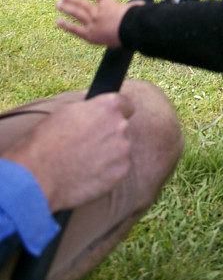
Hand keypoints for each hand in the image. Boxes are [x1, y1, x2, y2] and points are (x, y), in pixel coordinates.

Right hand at [2, 93, 133, 212]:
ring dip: (108, 155)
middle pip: (121, 128)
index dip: (117, 113)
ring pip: (120, 150)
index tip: (110, 120)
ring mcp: (122, 149)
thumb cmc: (46, 141)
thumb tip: (98, 113)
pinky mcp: (121, 172)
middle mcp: (120, 125)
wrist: (38, 175)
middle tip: (87, 146)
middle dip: (108, 135)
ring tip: (84, 162)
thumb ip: (91, 110)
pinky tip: (88, 175)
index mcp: (108, 106)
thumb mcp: (68, 112)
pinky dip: (107, 172)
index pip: (126, 104)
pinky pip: (118, 169)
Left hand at [56, 0, 133, 47]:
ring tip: (57, 4)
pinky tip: (58, 21)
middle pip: (82, 3)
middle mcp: (98, 12)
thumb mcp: (135, 9)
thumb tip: (140, 5)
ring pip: (76, 13)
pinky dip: (66, 25)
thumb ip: (134, 6)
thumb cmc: (135, 20)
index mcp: (108, 4)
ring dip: (66, 8)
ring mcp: (92, 22)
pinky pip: (75, 29)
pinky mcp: (89, 35)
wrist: (129, 30)